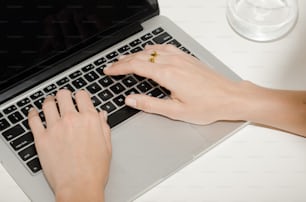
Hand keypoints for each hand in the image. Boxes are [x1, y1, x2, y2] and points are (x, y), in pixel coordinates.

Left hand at [28, 89, 110, 201]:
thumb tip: (101, 115)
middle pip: (64, 95)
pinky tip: (34, 112)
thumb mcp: (107, 146)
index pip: (82, 95)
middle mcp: (72, 120)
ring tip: (49, 103)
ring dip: (49, 101)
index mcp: (90, 119)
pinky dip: (33, 113)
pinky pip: (33, 120)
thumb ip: (104, 126)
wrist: (80, 186)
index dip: (81, 95)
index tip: (79, 98)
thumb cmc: (94, 170)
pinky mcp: (41, 138)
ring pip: (48, 104)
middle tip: (64, 99)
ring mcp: (55, 128)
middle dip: (65, 95)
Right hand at [104, 44, 242, 124]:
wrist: (230, 97)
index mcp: (168, 74)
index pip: (136, 66)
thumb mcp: (176, 111)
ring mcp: (181, 57)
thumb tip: (131, 99)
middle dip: (123, 61)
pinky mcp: (187, 58)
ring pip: (152, 50)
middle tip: (112, 66)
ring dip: (136, 54)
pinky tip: (149, 52)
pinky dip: (151, 49)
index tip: (109, 71)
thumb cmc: (208, 106)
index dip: (119, 68)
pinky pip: (164, 48)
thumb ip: (150, 104)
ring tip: (126, 60)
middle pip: (141, 56)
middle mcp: (173, 62)